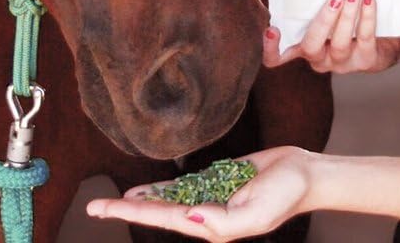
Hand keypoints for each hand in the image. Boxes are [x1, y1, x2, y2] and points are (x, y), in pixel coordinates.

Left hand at [86, 146, 312, 241]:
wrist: (305, 173)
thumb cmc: (284, 194)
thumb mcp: (256, 213)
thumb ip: (221, 221)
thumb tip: (188, 215)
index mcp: (212, 226)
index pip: (164, 219)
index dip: (133, 213)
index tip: (106, 208)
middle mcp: (207, 214)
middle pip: (159, 212)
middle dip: (128, 210)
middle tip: (95, 208)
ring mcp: (212, 197)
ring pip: (170, 199)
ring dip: (144, 200)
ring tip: (116, 200)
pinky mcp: (219, 180)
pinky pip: (187, 184)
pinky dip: (167, 186)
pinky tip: (152, 188)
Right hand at [262, 0, 399, 73]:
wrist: (385, 38)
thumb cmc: (347, 18)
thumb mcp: (329, 10)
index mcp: (303, 45)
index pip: (279, 57)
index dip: (271, 49)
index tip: (273, 29)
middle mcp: (320, 58)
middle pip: (311, 46)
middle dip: (322, 21)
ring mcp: (342, 63)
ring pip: (339, 43)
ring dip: (346, 16)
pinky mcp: (365, 61)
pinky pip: (364, 38)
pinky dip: (366, 17)